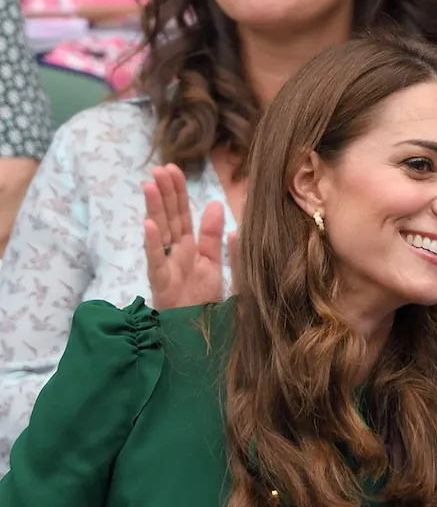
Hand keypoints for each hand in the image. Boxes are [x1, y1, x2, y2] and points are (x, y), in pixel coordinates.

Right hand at [143, 164, 236, 309]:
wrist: (202, 337)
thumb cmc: (206, 305)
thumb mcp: (217, 266)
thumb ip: (216, 239)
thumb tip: (217, 205)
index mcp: (191, 249)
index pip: (183, 215)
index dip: (179, 193)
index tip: (174, 169)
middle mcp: (176, 255)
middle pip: (170, 219)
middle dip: (164, 194)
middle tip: (159, 168)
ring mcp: (167, 269)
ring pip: (160, 234)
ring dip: (154, 209)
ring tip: (149, 185)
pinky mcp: (163, 286)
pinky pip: (156, 262)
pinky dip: (152, 243)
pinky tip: (148, 224)